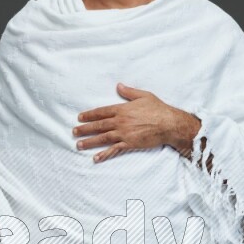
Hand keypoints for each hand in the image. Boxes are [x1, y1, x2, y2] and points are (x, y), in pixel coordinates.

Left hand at [72, 82, 201, 161]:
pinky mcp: (130, 144)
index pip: (101, 112)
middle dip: (85, 129)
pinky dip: (104, 154)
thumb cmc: (158, 109)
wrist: (169, 124)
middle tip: (74, 132)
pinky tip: (95, 158)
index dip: (89, 115)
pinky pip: (114, 150)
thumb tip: (119, 86)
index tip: (79, 117)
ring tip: (79, 145)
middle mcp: (120, 122)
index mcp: (122, 109)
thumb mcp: (144, 95)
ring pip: (103, 138)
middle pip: (99, 125)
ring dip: (90, 142)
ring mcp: (124, 134)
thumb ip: (129, 92)